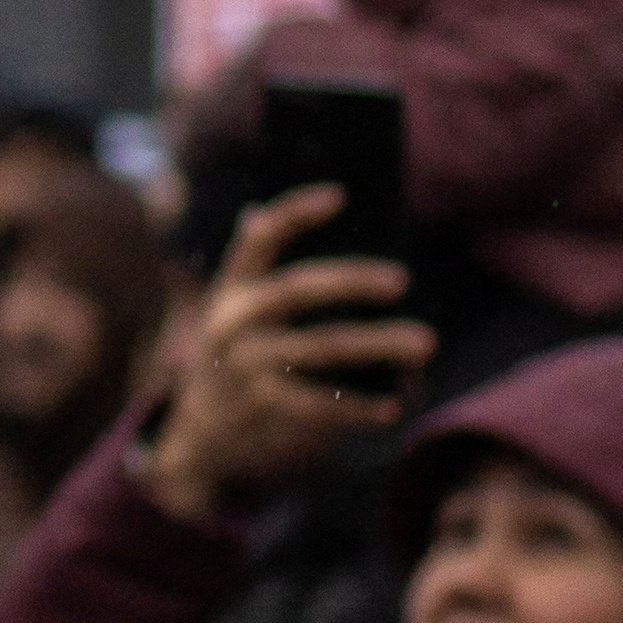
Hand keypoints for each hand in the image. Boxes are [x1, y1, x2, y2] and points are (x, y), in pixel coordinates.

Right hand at [137, 187, 428, 522]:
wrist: (198, 427)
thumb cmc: (232, 351)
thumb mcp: (230, 306)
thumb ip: (247, 264)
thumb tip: (255, 212)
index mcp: (232, 286)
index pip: (259, 240)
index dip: (294, 214)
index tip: (339, 195)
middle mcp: (234, 320)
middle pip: (297, 290)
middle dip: (352, 282)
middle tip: (402, 280)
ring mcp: (246, 363)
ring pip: (322, 348)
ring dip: (377, 344)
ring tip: (425, 344)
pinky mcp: (262, 404)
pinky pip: (319, 402)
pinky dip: (359, 405)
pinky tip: (394, 404)